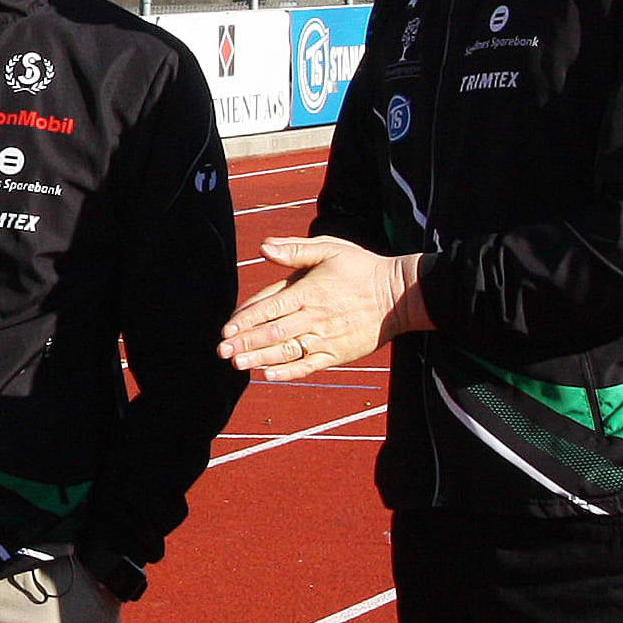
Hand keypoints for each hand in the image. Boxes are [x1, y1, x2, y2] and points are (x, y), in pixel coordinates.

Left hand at [217, 237, 429, 381]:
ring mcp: (326, 338)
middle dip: (245, 342)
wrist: (400, 296)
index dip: (247, 318)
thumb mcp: (329, 249)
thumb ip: (294, 250)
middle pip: (273, 332)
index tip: (226, 329)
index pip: (270, 306)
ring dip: (260, 359)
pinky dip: (289, 372)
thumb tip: (263, 247)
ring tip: (237, 364)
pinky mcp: (337, 354)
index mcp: (308, 291)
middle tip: (222, 351)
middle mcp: (314, 317)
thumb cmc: (360, 268)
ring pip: (287, 351)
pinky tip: (269, 376)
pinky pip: (309, 365)